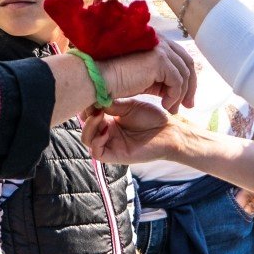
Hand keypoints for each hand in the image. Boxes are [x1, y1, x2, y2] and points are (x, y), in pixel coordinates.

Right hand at [83, 98, 200, 165]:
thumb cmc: (152, 116)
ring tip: (100, 116)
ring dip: (90, 127)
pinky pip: (97, 152)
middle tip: (96, 108)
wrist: (168, 130)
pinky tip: (108, 130)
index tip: (91, 97)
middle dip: (87, 116)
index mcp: (109, 119)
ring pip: (87, 139)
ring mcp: (110, 144)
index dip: (87, 107)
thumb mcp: (128, 105)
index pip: (88, 115)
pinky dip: (97, 141)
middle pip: (85, 127)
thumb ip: (110, 104)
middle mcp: (107, 132)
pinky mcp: (115, 156)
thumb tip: (92, 100)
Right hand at [97, 37, 196, 110]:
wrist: (103, 79)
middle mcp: (161, 41)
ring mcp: (161, 48)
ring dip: (180, 95)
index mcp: (158, 42)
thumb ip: (162, 81)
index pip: (182, 59)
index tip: (186, 99)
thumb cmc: (119, 81)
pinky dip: (174, 95)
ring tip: (172, 109)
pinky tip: (165, 105)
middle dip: (190, 87)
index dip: (188, 80)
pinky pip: (177, 81)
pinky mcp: (160, 59)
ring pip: (184, 75)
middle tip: (189, 106)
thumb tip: (178, 93)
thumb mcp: (146, 80)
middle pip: (188, 64)